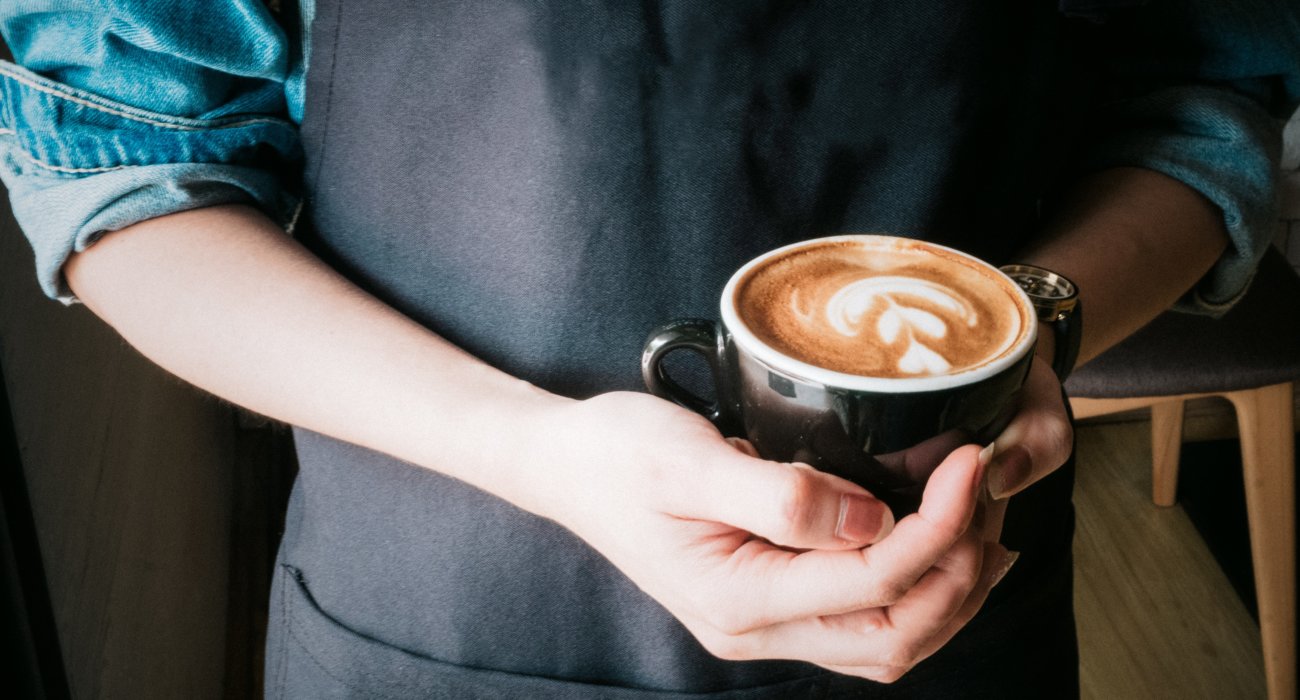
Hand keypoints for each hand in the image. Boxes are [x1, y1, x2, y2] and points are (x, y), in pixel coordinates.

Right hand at [524, 391, 1014, 681]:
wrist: (564, 466)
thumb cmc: (617, 456)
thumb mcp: (689, 462)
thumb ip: (782, 496)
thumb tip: (874, 520)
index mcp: (738, 599)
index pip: (872, 579)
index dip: (939, 526)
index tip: (971, 461)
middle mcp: (757, 628)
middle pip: (895, 633)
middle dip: (960, 571)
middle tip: (992, 496)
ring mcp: (763, 621)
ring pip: (886, 638)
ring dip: (948, 588)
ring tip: (986, 523)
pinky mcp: (770, 597)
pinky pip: (862, 616)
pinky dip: (916, 588)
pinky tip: (940, 544)